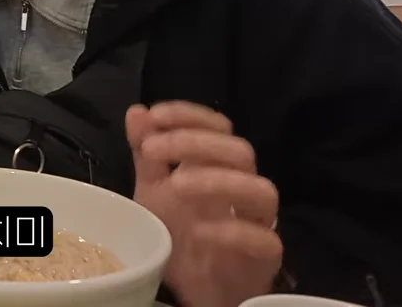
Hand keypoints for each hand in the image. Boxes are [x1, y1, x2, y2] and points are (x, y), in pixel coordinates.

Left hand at [126, 101, 281, 306]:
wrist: (194, 291)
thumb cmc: (180, 235)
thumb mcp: (153, 192)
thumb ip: (147, 156)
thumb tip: (136, 112)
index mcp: (218, 167)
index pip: (218, 127)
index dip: (190, 116)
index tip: (155, 116)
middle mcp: (243, 188)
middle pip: (239, 151)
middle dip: (195, 143)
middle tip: (153, 150)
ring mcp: (258, 221)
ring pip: (260, 190)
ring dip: (217, 180)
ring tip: (176, 183)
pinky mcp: (265, 256)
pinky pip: (263, 239)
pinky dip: (231, 231)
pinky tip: (199, 230)